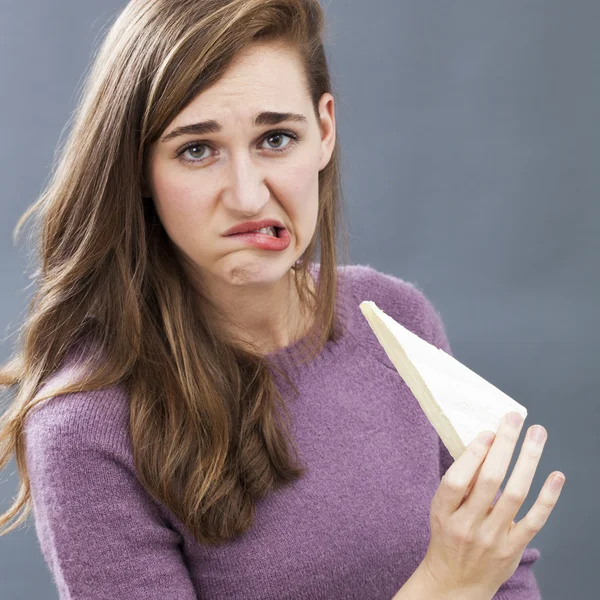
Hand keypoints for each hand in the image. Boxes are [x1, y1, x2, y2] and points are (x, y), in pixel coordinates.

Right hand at [422, 411, 564, 598]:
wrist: (455, 584)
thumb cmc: (448, 536)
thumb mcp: (441, 510)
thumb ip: (459, 483)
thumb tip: (485, 446)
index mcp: (443, 512)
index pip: (456, 480)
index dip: (473, 455)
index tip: (488, 432)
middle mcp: (467, 525)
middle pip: (489, 480)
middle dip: (504, 445)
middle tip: (514, 418)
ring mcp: (492, 538)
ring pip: (514, 494)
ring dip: (528, 460)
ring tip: (537, 433)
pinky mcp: (513, 548)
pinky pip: (534, 520)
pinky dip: (547, 497)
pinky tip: (556, 474)